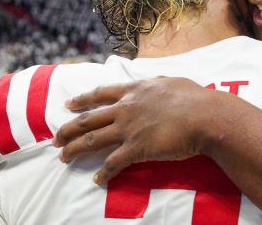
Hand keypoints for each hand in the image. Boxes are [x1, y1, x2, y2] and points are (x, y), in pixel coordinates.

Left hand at [53, 76, 223, 184]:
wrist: (205, 116)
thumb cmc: (195, 98)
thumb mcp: (173, 82)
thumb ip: (158, 82)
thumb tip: (156, 81)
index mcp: (135, 89)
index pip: (101, 93)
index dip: (81, 99)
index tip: (68, 104)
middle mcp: (126, 107)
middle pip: (88, 119)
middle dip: (68, 129)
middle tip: (55, 138)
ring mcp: (129, 128)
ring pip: (92, 140)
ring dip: (74, 149)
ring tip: (63, 157)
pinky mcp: (137, 148)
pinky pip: (113, 162)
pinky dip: (103, 173)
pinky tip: (97, 179)